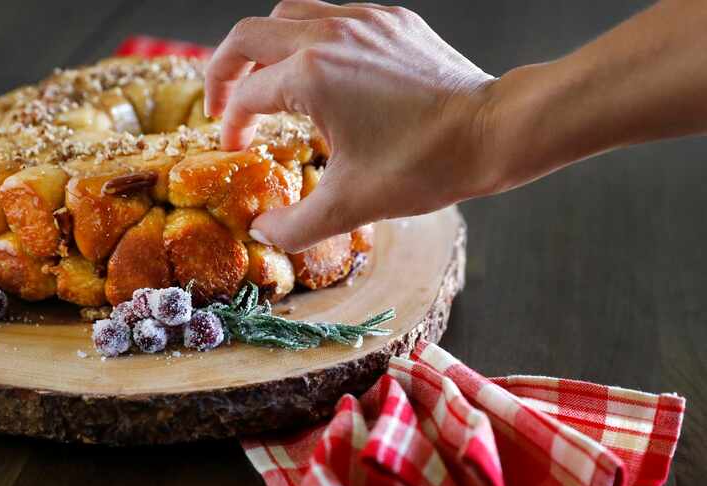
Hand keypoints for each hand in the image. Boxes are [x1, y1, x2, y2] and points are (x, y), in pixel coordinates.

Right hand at [204, 0, 497, 251]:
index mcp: (311, 74)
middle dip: (225, 71)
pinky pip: (333, 16)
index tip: (238, 149)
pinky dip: (311, 40)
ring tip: (265, 83)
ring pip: (289, 14)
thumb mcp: (350, 205)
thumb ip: (294, 226)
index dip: (233, 126)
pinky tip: (322, 73)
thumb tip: (261, 233)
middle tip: (223, 104)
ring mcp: (364, 21)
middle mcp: (331, 34)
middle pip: (249, 36)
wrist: (493, 133)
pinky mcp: (392, 22)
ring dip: (265, 48)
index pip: (247, 96)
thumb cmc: (425, 165)